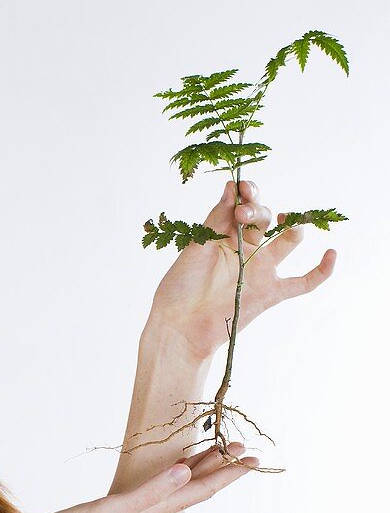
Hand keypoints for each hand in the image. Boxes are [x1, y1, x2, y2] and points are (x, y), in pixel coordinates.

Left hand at [148, 179, 337, 361]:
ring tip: (287, 219)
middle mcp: (245, 250)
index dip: (247, 194)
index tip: (243, 188)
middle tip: (242, 213)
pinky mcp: (270, 294)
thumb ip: (216, 219)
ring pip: (287, 242)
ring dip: (292, 226)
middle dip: (257, 210)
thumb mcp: (197, 246)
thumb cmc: (180, 287)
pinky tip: (331, 253)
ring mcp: (260, 271)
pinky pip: (302, 283)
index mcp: (224, 235)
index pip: (244, 206)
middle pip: (264, 220)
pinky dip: (321, 271)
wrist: (179, 327)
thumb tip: (231, 186)